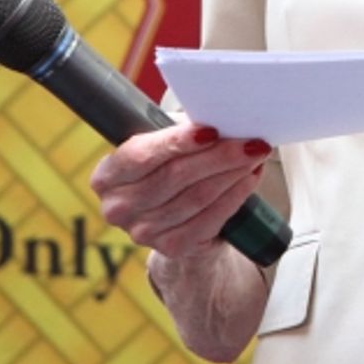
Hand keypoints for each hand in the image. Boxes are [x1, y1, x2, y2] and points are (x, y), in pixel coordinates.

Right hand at [90, 123, 271, 258]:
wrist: (172, 216)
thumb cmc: (167, 165)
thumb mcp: (162, 143)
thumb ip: (177, 131)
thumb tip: (218, 116)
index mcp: (108, 175)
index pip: (143, 155)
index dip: (178, 142)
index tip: (211, 130)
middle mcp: (119, 207)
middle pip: (176, 176)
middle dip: (219, 155)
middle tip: (250, 140)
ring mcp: (143, 231)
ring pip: (197, 197)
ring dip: (232, 173)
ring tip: (255, 154)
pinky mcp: (171, 247)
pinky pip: (210, 219)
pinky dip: (234, 196)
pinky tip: (249, 179)